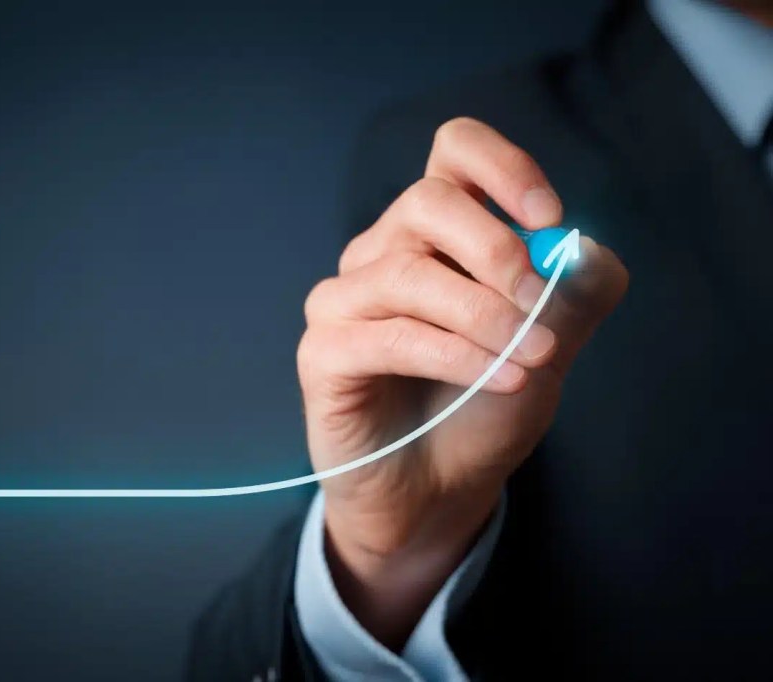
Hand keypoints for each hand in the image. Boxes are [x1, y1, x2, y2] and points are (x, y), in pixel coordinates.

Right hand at [296, 117, 628, 646]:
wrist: (438, 491)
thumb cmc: (484, 408)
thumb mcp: (551, 345)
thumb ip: (576, 292)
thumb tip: (581, 247)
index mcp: (435, 231)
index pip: (454, 150)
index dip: (503, 167)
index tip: (547, 219)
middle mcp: (382, 251)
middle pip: (428, 201)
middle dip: (497, 251)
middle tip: (539, 307)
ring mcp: (345, 300)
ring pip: (407, 273)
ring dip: (483, 315)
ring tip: (531, 358)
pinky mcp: (325, 353)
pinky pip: (388, 335)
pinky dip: (453, 354)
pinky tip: (498, 380)